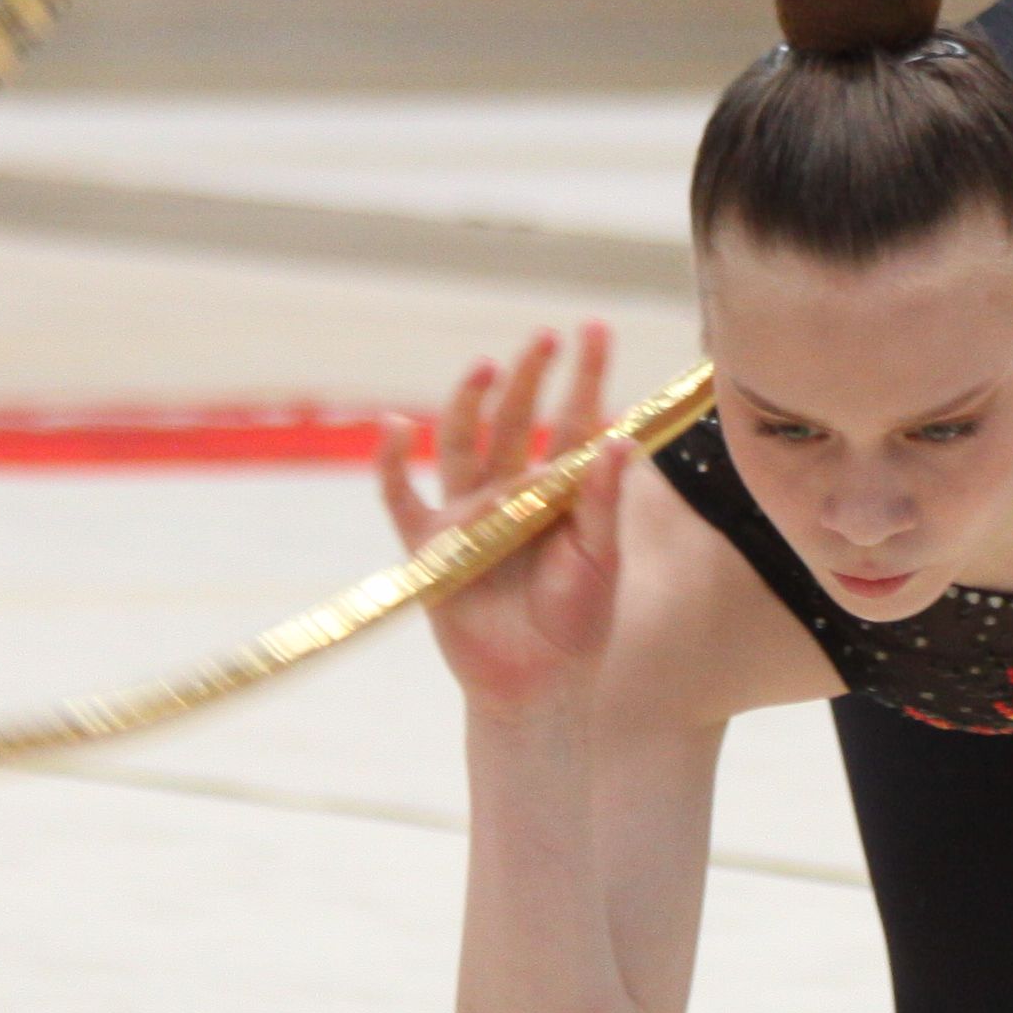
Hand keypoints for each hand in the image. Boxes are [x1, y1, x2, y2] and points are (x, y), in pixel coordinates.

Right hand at [378, 325, 634, 716]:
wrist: (536, 685)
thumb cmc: (577, 624)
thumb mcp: (600, 562)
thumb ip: (602, 503)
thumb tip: (620, 439)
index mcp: (559, 492)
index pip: (573, 421)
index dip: (584, 375)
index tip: (594, 327)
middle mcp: (511, 492)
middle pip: (517, 420)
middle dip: (531, 376)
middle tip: (545, 337)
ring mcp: (468, 515)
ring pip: (462, 442)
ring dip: (469, 403)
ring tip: (485, 366)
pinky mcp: (430, 547)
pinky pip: (402, 497)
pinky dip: (392, 462)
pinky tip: (395, 426)